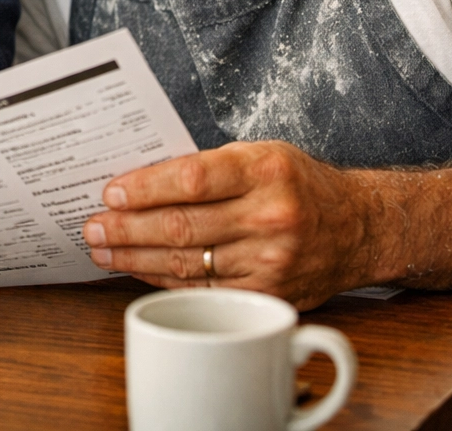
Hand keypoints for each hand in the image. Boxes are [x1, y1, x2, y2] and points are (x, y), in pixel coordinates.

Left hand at [81, 141, 373, 308]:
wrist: (359, 228)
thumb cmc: (298, 184)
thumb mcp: (261, 156)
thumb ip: (209, 168)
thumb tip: (140, 183)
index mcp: (266, 170)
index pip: (190, 179)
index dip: (144, 188)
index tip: (110, 193)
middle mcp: (272, 216)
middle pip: (182, 226)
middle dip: (127, 229)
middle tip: (92, 227)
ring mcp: (272, 260)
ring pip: (188, 262)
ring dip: (135, 258)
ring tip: (103, 250)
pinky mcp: (269, 295)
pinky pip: (203, 288)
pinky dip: (165, 279)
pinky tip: (139, 270)